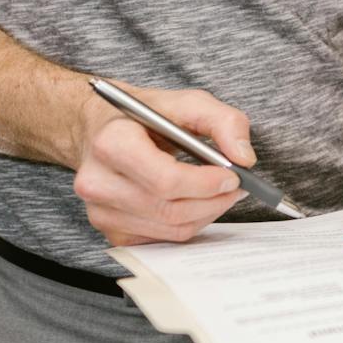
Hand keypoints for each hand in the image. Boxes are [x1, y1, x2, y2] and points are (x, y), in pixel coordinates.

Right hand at [71, 83, 256, 245]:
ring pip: (170, 229)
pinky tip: (196, 203)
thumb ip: (223, 122)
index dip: (205, 183)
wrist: (103, 129)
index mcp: (112, 143)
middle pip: (170, 209)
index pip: (165, 180)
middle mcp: (98, 182)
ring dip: (206, 213)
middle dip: (213, 201)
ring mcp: (101, 212)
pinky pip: (162, 240)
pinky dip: (188, 224)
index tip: (233, 176)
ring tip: (221, 192)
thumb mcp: (187, 102)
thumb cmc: (146, 115)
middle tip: (236, 186)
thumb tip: (244, 158)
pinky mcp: (111, 231)